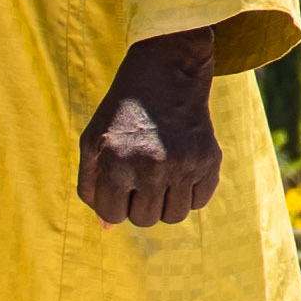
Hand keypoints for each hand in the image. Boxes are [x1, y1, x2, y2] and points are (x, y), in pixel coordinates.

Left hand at [76, 30, 229, 227]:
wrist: (166, 72)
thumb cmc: (121, 112)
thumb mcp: (93, 141)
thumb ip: (91, 186)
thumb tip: (107, 227)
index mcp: (116, 161)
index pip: (113, 215)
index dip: (113, 203)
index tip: (118, 183)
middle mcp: (151, 165)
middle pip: (144, 220)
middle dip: (138, 204)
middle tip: (140, 176)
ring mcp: (183, 164)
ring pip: (173, 217)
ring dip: (164, 203)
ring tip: (160, 176)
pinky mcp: (209, 160)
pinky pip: (198, 202)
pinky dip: (188, 193)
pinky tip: (180, 168)